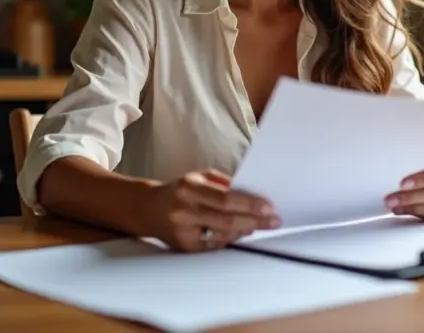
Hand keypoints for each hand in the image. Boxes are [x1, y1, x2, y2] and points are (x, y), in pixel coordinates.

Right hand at [143, 169, 279, 251]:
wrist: (148, 209)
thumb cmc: (181, 190)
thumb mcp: (200, 177)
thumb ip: (225, 184)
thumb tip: (254, 195)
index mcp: (189, 188)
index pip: (225, 199)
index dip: (250, 205)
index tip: (270, 207)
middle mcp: (184, 211)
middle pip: (226, 220)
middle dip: (255, 220)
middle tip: (275, 221)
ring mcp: (183, 232)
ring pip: (222, 235)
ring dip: (245, 230)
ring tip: (261, 224)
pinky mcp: (184, 247)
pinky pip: (214, 245)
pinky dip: (231, 238)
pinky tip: (242, 232)